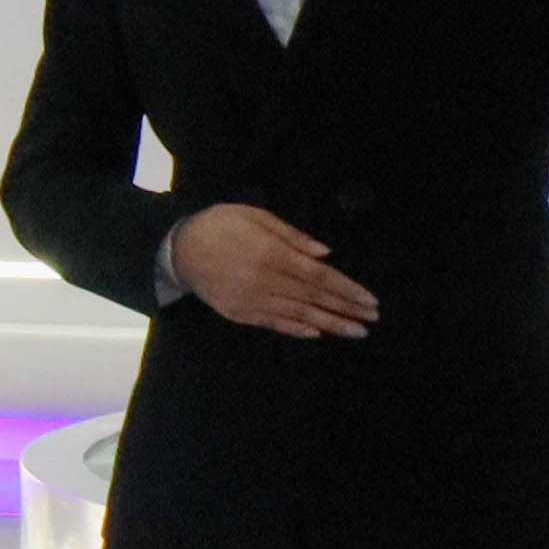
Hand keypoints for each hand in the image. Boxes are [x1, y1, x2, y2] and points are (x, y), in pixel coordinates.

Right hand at [167, 205, 376, 340]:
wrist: (177, 249)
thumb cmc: (220, 225)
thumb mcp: (255, 216)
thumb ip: (291, 235)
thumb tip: (326, 254)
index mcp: (271, 254)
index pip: (319, 276)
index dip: (347, 289)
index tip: (370, 300)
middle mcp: (264, 281)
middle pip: (313, 298)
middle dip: (346, 309)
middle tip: (371, 321)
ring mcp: (251, 300)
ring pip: (298, 315)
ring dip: (330, 324)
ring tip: (356, 332)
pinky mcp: (239, 313)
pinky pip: (273, 323)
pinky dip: (297, 329)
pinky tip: (317, 333)